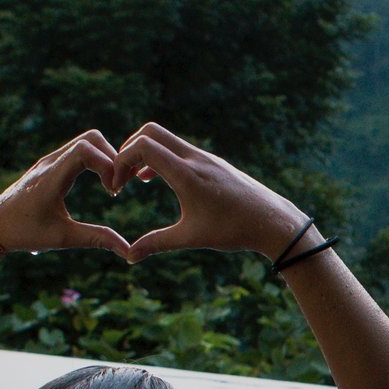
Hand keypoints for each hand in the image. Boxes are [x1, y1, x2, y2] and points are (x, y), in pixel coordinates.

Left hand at [0, 132, 129, 254]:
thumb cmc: (25, 233)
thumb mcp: (62, 238)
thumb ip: (96, 239)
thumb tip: (128, 250)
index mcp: (51, 178)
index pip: (85, 150)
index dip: (108, 164)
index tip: (113, 191)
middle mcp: (50, 163)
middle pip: (91, 138)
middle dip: (112, 158)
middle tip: (117, 186)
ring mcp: (49, 160)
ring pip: (86, 141)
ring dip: (105, 158)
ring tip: (111, 186)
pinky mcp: (50, 163)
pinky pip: (78, 150)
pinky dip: (95, 160)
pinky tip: (100, 183)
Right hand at [109, 123, 310, 262]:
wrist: (272, 221)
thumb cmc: (233, 230)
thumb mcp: (190, 238)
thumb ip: (156, 244)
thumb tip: (129, 257)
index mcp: (186, 173)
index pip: (142, 146)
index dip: (120, 161)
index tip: (116, 186)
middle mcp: (195, 158)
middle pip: (150, 132)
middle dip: (128, 150)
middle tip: (121, 177)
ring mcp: (205, 157)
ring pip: (166, 139)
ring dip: (145, 154)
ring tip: (135, 180)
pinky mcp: (212, 162)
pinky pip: (179, 149)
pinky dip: (161, 157)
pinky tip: (156, 179)